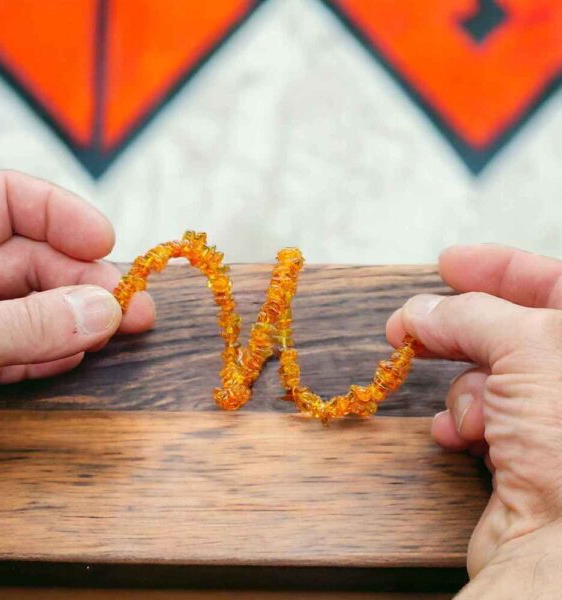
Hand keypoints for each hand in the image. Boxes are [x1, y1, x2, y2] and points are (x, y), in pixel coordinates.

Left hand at [0, 170, 154, 397]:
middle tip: (131, 306)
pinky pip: (17, 348)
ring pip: (32, 305)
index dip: (60, 214)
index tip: (105, 243)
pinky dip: (49, 353)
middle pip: (31, 257)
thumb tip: (103, 311)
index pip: (5, 199)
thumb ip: (26, 324)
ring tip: (117, 332)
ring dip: (78, 319)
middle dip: (85, 279)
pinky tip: (75, 355)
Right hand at [387, 244, 561, 594]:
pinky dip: (459, 421)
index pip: (554, 285)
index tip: (450, 263)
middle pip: (513, 331)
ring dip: (464, 388)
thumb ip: (471, 315)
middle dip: (460, 327)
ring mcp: (550, 420)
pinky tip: (456, 434)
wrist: (561, 552)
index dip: (500, 267)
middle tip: (410, 323)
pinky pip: (478, 416)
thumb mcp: (528, 349)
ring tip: (469, 412)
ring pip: (487, 376)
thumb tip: (420, 310)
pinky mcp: (522, 454)